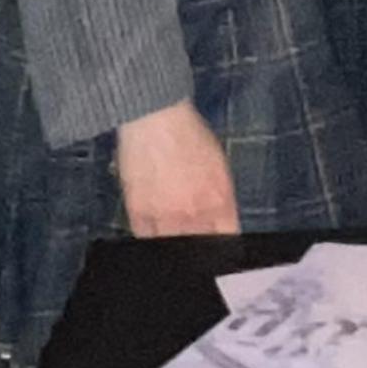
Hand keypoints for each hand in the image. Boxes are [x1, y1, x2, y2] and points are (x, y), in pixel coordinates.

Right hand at [114, 102, 242, 236]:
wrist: (156, 119)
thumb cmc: (188, 135)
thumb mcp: (219, 167)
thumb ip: (222, 200)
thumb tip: (223, 223)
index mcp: (219, 202)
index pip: (227, 239)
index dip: (224, 245)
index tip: (218, 245)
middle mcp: (195, 214)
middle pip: (200, 247)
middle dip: (199, 246)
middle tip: (194, 240)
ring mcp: (166, 217)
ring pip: (174, 248)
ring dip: (176, 240)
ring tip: (173, 230)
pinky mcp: (139, 213)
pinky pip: (146, 239)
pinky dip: (151, 237)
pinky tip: (155, 229)